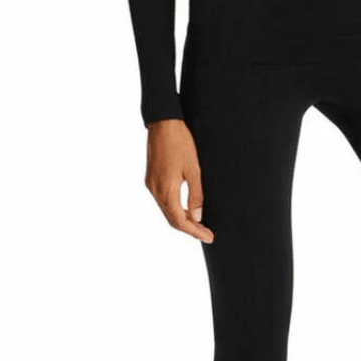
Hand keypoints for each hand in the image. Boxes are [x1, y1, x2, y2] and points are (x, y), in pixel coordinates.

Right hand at [144, 119, 213, 241]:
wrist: (163, 123)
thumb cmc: (180, 142)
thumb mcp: (194, 169)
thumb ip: (196, 194)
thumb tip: (198, 217)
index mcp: (166, 190)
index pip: (179, 221)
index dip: (194, 232)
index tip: (209, 237)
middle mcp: (155, 190)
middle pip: (172, 219)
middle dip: (189, 229)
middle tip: (206, 233)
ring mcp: (151, 185)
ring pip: (167, 210)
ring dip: (182, 219)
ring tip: (199, 224)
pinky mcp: (151, 178)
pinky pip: (163, 201)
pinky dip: (175, 209)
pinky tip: (186, 208)